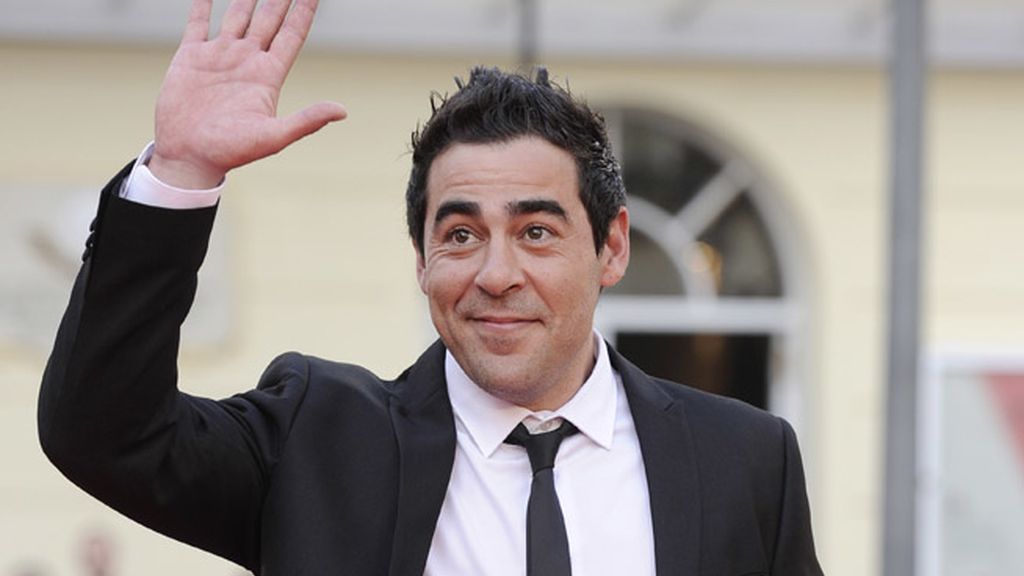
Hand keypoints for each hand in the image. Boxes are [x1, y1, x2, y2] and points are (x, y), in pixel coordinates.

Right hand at [150, 0, 346, 188]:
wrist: (189, 156)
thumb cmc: (231, 152)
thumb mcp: (273, 137)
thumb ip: (307, 121)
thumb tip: (342, 111)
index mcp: (268, 75)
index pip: (292, 34)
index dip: (303, 11)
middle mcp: (247, 60)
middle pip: (269, 19)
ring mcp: (220, 56)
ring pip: (239, 14)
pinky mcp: (192, 56)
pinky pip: (199, 21)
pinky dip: (203, 2)